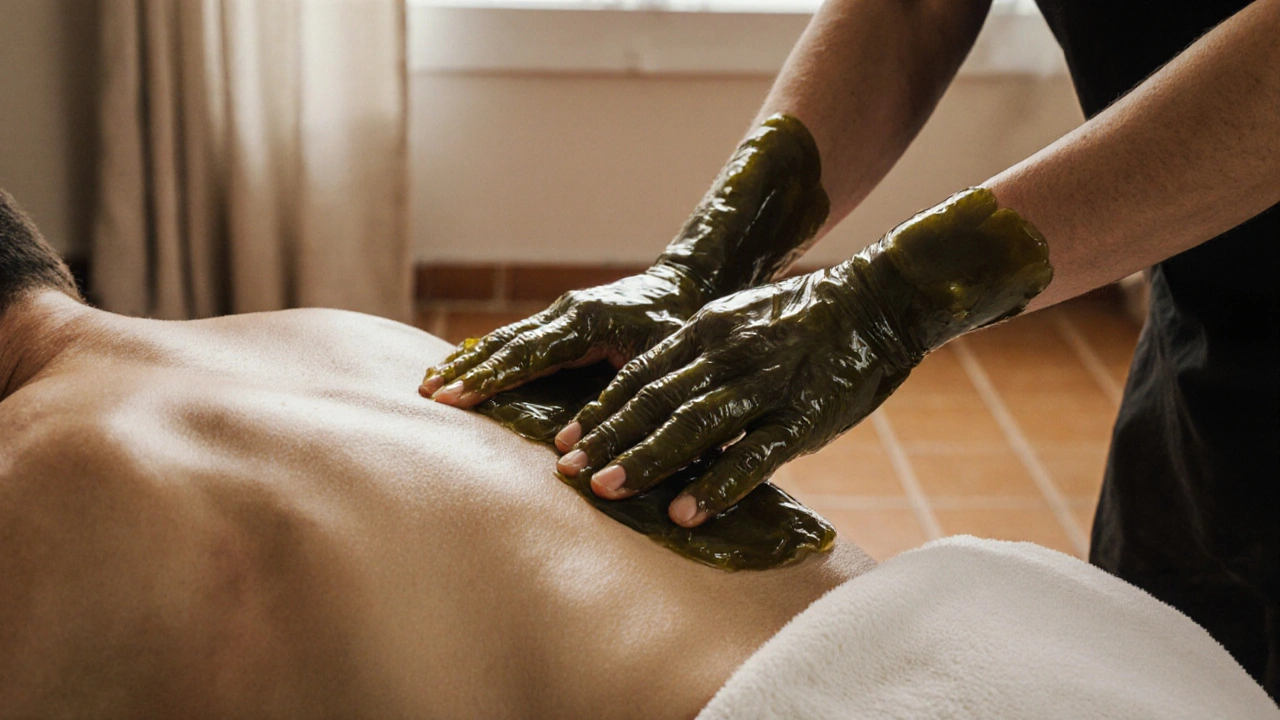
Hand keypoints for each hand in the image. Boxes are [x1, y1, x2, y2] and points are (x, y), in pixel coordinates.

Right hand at [422, 265, 703, 406]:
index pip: (529, 354)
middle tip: (428, 396)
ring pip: (505, 340)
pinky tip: (460, 371)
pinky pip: (515, 340)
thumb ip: (625, 398)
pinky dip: (485, 356)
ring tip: (429, 386)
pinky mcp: (560, 321)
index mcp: (586, 321)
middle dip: (467, 371)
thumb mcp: (661, 362)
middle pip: (506, 345)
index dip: (492, 377)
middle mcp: (566, 312)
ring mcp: (560, 313)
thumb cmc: (678, 326)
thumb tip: (583, 441)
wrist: (685, 283)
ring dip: (468, 363)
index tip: (457, 398)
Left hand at [554, 188, 1052, 526]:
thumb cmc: (806, 318)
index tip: (566, 442)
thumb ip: (701, 354)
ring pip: (693, 425)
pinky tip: (686, 508)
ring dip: (646, 460)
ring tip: (608, 491)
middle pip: (655, 401)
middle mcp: (728, 354)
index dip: (602, 410)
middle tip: (569, 473)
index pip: (641, 374)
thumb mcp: (741, 319)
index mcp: (709, 328)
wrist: (880, 300)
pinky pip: (754, 454)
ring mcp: (766, 384)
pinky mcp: (805, 416)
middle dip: (608, 439)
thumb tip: (657, 398)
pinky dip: (716, 482)